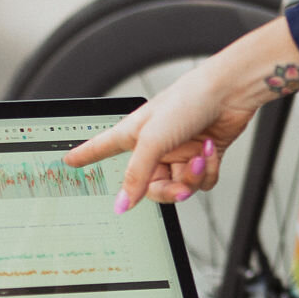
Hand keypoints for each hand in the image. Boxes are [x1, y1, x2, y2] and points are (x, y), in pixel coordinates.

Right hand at [68, 67, 253, 209]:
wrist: (229, 93)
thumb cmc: (188, 100)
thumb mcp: (154, 140)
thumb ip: (136, 175)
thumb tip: (123, 204)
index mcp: (134, 135)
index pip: (101, 148)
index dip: (85, 156)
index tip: (69, 161)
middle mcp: (154, 146)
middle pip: (149, 187)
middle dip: (169, 189)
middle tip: (180, 185)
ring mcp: (178, 153)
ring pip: (179, 187)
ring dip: (192, 176)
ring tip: (199, 156)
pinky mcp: (201, 157)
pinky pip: (200, 182)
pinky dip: (207, 171)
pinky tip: (209, 152)